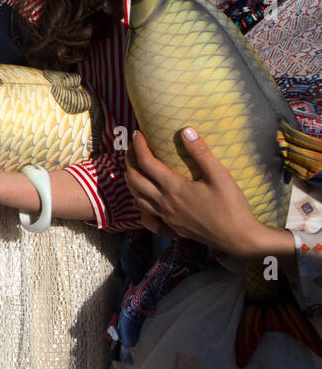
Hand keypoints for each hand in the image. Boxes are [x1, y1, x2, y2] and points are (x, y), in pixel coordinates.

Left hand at [125, 128, 274, 258]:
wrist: (239, 238)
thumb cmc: (231, 206)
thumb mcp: (220, 175)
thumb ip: (201, 153)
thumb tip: (186, 130)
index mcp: (173, 187)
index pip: (146, 162)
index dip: (138, 146)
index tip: (137, 133)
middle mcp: (164, 203)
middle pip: (134, 180)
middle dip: (129, 162)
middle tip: (131, 149)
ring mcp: (166, 217)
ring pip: (137, 199)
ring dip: (131, 183)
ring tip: (134, 170)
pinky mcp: (172, 229)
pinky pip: (148, 220)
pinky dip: (140, 209)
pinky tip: (144, 204)